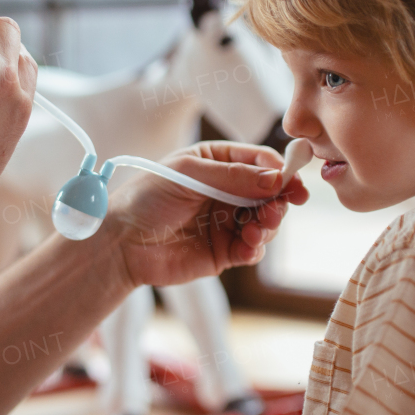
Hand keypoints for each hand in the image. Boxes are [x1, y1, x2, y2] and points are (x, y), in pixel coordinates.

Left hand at [107, 141, 308, 290]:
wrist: (121, 242)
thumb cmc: (147, 197)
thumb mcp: (188, 174)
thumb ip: (233, 176)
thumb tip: (276, 179)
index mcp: (217, 163)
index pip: (259, 162)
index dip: (280, 171)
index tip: (292, 182)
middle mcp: (226, 192)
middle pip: (269, 194)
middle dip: (278, 201)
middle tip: (276, 210)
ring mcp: (226, 222)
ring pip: (265, 222)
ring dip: (269, 226)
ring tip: (257, 229)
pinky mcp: (223, 252)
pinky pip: (251, 249)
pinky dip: (255, 248)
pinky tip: (248, 246)